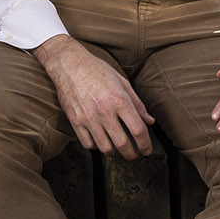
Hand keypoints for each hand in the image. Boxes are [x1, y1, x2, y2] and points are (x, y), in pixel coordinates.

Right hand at [35, 34, 155, 159]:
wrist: (69, 65)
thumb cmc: (97, 71)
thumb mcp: (122, 82)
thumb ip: (137, 104)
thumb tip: (150, 121)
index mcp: (119, 100)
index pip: (138, 130)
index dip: (145, 144)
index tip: (147, 149)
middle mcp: (104, 111)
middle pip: (122, 144)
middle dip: (132, 153)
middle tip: (135, 153)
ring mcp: (88, 117)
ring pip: (105, 147)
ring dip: (114, 150)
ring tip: (117, 145)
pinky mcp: (75, 121)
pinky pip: (88, 144)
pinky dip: (96, 146)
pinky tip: (100, 139)